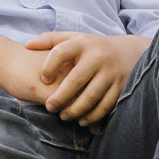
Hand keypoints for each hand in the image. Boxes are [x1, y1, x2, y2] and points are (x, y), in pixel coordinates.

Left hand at [25, 32, 148, 125]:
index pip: (61, 52)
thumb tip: (27, 45)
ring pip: (90, 97)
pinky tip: (82, 120)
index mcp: (83, 43)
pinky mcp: (122, 86)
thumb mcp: (76, 39)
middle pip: (74, 81)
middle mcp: (98, 56)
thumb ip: (51, 40)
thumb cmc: (94, 48)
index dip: (48, 67)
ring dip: (75, 110)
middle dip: (60, 98)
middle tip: (50, 107)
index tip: (43, 79)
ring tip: (64, 116)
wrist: (131, 52)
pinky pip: (105, 106)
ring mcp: (111, 72)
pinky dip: (92, 116)